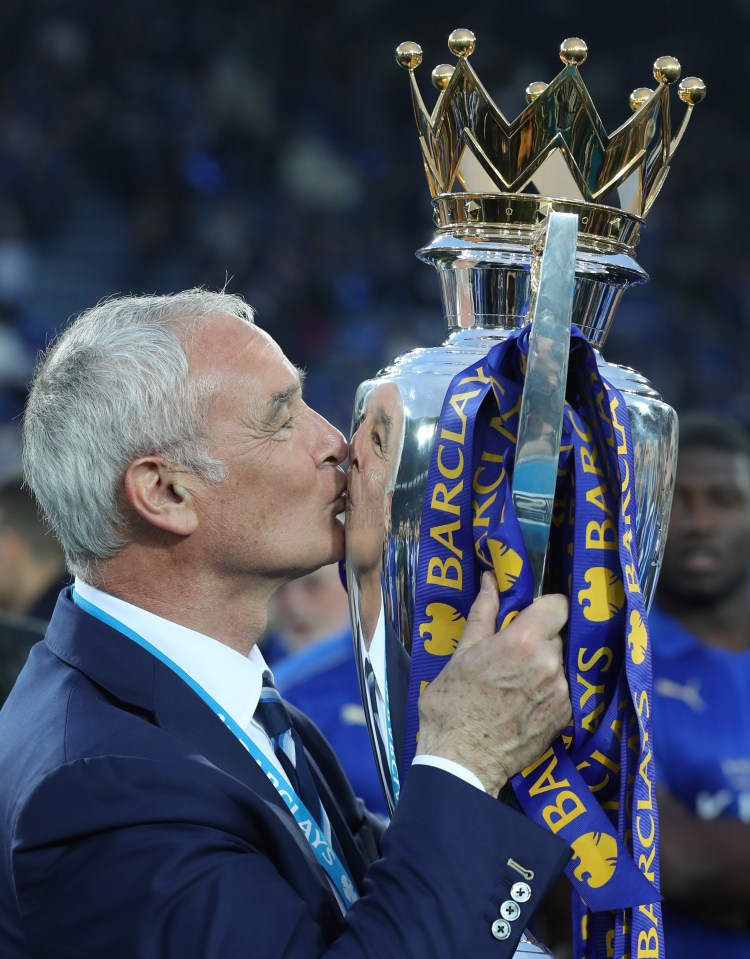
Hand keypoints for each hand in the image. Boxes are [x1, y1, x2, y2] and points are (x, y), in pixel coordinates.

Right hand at [415, 571, 570, 795]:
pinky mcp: (565, 717)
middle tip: (508, 656)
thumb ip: (484, 612)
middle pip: (555, 635)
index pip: (557, 605)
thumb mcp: (462, 652)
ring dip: (542, 667)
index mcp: (524, 641)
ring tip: (513, 685)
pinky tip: (522, 704)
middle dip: (537, 639)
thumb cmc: (453, 703)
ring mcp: (561, 693)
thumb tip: (490, 580)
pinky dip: (546, 691)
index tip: (528, 616)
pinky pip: (561, 690)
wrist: (461, 759)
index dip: (544, 607)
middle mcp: (550, 664)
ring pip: (558, 664)